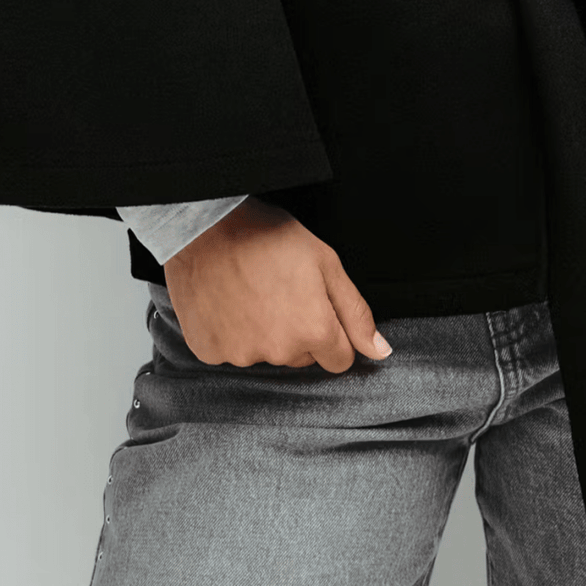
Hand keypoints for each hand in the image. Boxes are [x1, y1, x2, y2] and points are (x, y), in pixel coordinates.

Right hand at [162, 196, 391, 372]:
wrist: (206, 226)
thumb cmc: (268, 236)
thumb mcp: (325, 262)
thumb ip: (355, 312)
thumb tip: (380, 351)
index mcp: (313, 331)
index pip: (339, 359)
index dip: (332, 331)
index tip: (314, 305)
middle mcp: (279, 352)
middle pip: (302, 357)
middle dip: (297, 332)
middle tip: (280, 290)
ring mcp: (241, 354)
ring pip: (266, 354)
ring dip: (263, 332)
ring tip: (251, 290)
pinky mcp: (210, 351)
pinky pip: (230, 351)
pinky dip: (230, 332)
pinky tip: (228, 301)